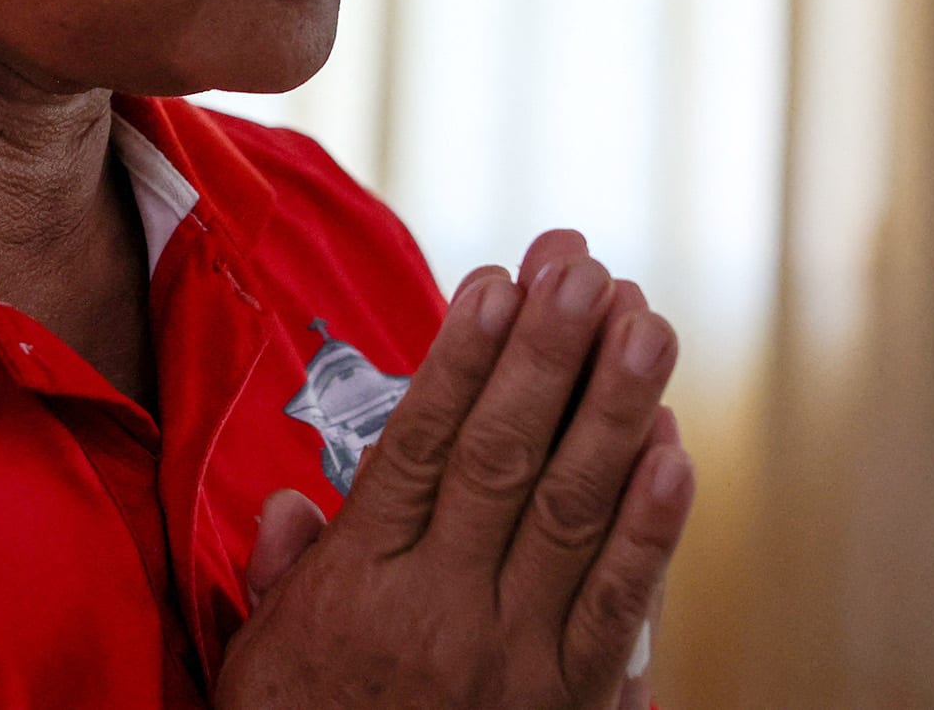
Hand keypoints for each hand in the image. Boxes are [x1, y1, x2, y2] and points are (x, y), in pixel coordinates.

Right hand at [218, 232, 692, 709]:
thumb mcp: (259, 660)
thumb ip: (283, 576)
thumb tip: (295, 506)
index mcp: (361, 586)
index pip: (421, 445)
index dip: (461, 356)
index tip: (494, 278)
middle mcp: (442, 612)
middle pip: (504, 458)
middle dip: (548, 353)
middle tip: (585, 267)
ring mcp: (515, 661)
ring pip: (571, 513)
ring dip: (614, 410)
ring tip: (644, 323)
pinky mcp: (571, 708)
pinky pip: (619, 608)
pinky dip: (652, 528)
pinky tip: (674, 451)